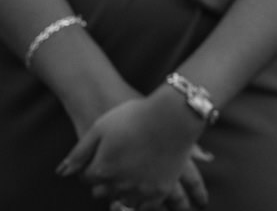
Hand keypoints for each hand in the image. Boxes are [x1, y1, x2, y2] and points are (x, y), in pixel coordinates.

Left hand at [58, 87, 210, 209]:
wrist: (175, 115)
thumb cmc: (136, 116)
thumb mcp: (101, 127)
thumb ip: (79, 153)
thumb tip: (61, 173)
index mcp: (102, 170)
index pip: (86, 178)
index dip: (91, 166)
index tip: (101, 156)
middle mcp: (119, 185)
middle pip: (102, 192)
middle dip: (105, 181)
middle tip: (116, 165)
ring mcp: (141, 190)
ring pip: (122, 202)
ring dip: (122, 192)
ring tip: (129, 176)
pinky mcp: (161, 190)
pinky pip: (146, 207)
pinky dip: (142, 202)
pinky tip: (143, 190)